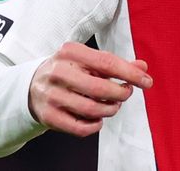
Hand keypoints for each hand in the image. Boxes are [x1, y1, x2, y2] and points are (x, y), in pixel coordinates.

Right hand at [28, 42, 152, 136]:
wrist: (32, 85)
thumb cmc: (69, 70)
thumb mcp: (89, 61)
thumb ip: (116, 64)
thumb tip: (142, 67)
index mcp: (70, 52)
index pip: (107, 63)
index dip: (131, 74)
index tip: (147, 82)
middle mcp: (58, 72)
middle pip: (100, 88)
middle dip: (121, 93)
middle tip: (126, 93)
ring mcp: (51, 95)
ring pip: (92, 109)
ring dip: (110, 110)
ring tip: (113, 105)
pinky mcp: (49, 116)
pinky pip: (80, 127)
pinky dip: (96, 125)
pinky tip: (99, 119)